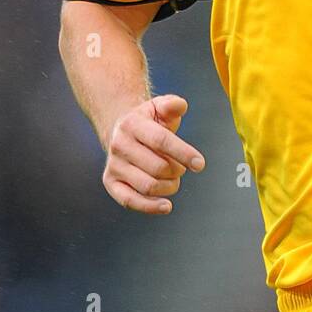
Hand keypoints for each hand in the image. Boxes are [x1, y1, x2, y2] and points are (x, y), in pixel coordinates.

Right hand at [102, 94, 204, 214]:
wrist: (121, 131)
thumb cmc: (148, 121)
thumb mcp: (160, 107)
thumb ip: (172, 104)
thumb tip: (181, 105)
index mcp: (132, 124)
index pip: (161, 141)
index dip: (183, 153)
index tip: (200, 164)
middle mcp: (119, 145)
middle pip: (158, 167)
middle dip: (177, 171)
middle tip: (181, 168)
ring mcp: (114, 165)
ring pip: (148, 185)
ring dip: (169, 187)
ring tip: (172, 180)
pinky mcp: (110, 182)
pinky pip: (129, 201)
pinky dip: (150, 207)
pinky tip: (166, 205)